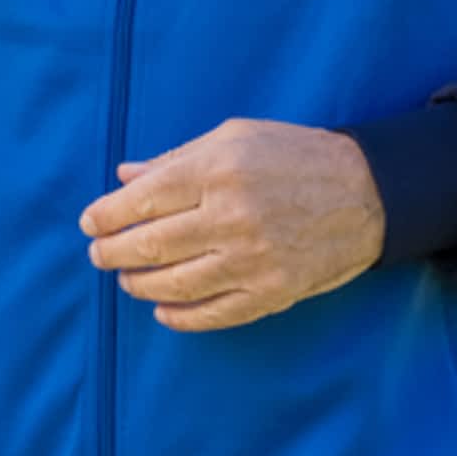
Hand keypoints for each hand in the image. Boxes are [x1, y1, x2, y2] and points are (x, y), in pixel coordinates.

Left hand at [79, 118, 384, 331]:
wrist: (367, 193)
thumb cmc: (294, 155)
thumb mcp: (233, 138)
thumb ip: (175, 159)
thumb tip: (124, 177)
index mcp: (216, 170)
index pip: (142, 199)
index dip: (107, 214)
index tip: (90, 222)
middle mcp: (231, 216)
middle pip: (151, 244)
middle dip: (112, 252)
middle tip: (96, 254)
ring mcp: (252, 260)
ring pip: (175, 283)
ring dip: (139, 284)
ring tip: (125, 278)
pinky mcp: (272, 292)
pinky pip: (214, 313)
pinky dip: (181, 316)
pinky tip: (161, 309)